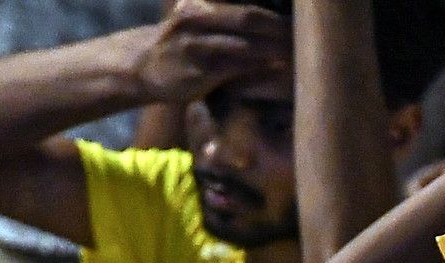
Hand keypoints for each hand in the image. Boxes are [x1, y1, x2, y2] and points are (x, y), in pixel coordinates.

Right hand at [128, 0, 289, 106]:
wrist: (141, 66)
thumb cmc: (182, 43)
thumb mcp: (202, 19)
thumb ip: (230, 19)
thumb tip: (272, 29)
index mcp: (203, 3)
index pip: (247, 5)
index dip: (275, 12)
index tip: (299, 20)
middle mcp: (197, 17)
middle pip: (248, 17)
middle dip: (279, 28)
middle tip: (303, 37)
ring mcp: (195, 46)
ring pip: (244, 45)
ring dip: (273, 50)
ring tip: (296, 53)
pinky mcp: (197, 74)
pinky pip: (235, 70)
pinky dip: (258, 69)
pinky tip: (276, 69)